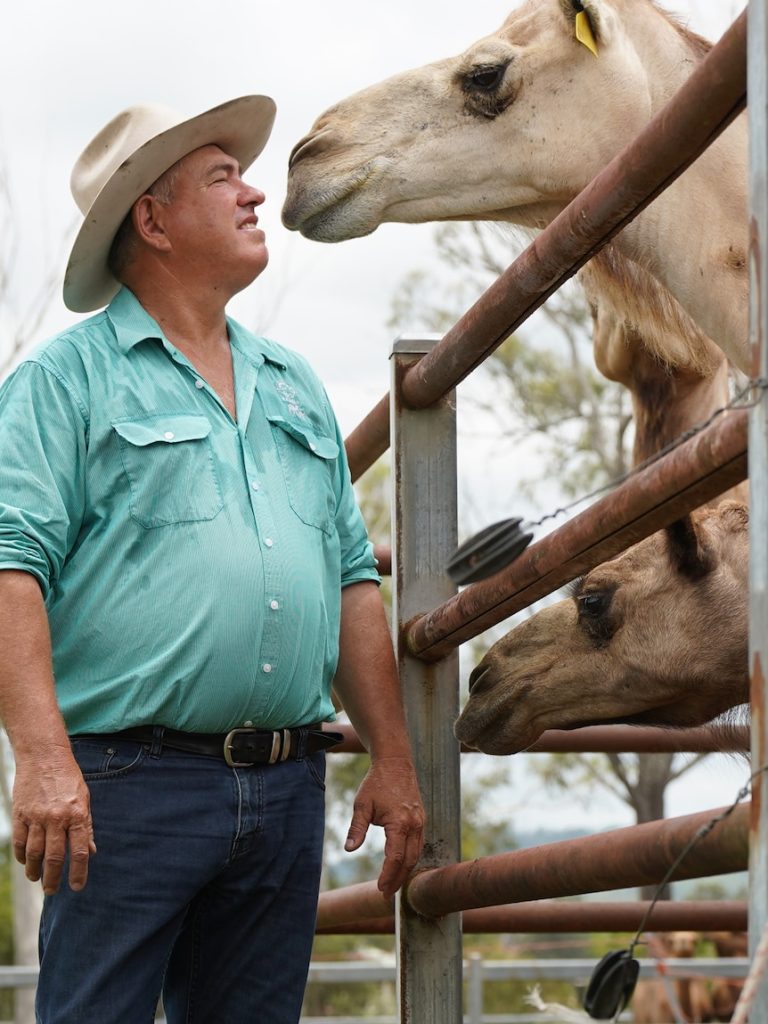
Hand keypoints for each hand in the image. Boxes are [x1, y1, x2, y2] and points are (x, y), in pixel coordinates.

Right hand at [11, 753, 95, 893]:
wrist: (44, 756)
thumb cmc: (68, 778)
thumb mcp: (85, 799)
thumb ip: (86, 826)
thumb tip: (91, 851)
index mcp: (77, 814)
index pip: (79, 851)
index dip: (78, 872)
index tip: (77, 887)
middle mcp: (57, 818)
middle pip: (54, 857)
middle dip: (53, 878)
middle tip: (52, 890)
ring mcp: (37, 816)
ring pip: (34, 853)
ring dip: (34, 871)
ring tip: (37, 879)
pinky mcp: (21, 814)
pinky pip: (20, 842)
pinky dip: (22, 856)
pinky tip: (26, 862)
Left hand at [345, 757, 424, 898]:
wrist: (396, 763)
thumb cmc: (376, 783)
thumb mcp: (362, 805)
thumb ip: (356, 828)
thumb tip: (349, 849)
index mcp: (400, 822)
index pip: (395, 858)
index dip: (388, 876)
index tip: (379, 889)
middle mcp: (414, 825)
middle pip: (409, 861)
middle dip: (398, 880)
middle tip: (385, 895)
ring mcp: (420, 822)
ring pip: (416, 855)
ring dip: (405, 872)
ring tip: (392, 885)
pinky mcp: (421, 820)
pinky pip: (418, 845)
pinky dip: (410, 859)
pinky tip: (401, 866)